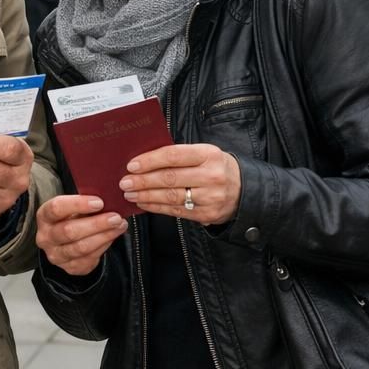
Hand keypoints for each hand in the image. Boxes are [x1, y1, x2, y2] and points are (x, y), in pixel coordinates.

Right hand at [36, 194, 127, 275]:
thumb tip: (108, 198)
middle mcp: (46, 237)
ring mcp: (56, 255)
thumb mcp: (71, 207)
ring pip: (81, 247)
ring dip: (104, 236)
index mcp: (44, 217)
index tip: (99, 202)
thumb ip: (84, 202)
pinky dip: (104, 246)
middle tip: (115, 217)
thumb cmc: (71, 218)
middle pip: (70, 231)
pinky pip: (90, 258)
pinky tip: (112, 236)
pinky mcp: (70, 267)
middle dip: (96, 224)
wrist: (66, 241)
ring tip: (119, 226)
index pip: (56, 208)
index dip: (78, 204)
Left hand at [120, 143, 240, 224]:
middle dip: (143, 181)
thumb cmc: (215, 167)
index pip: (174, 156)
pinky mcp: (208, 214)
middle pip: (170, 178)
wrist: (244, 191)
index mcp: (208, 154)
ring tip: (130, 194)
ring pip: (171, 196)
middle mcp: (212, 175)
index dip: (150, 160)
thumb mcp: (203, 154)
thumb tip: (142, 160)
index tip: (131, 165)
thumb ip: (179, 156)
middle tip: (124, 182)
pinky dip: (156, 207)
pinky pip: (176, 211)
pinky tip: (144, 203)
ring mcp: (211, 197)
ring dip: (146, 196)